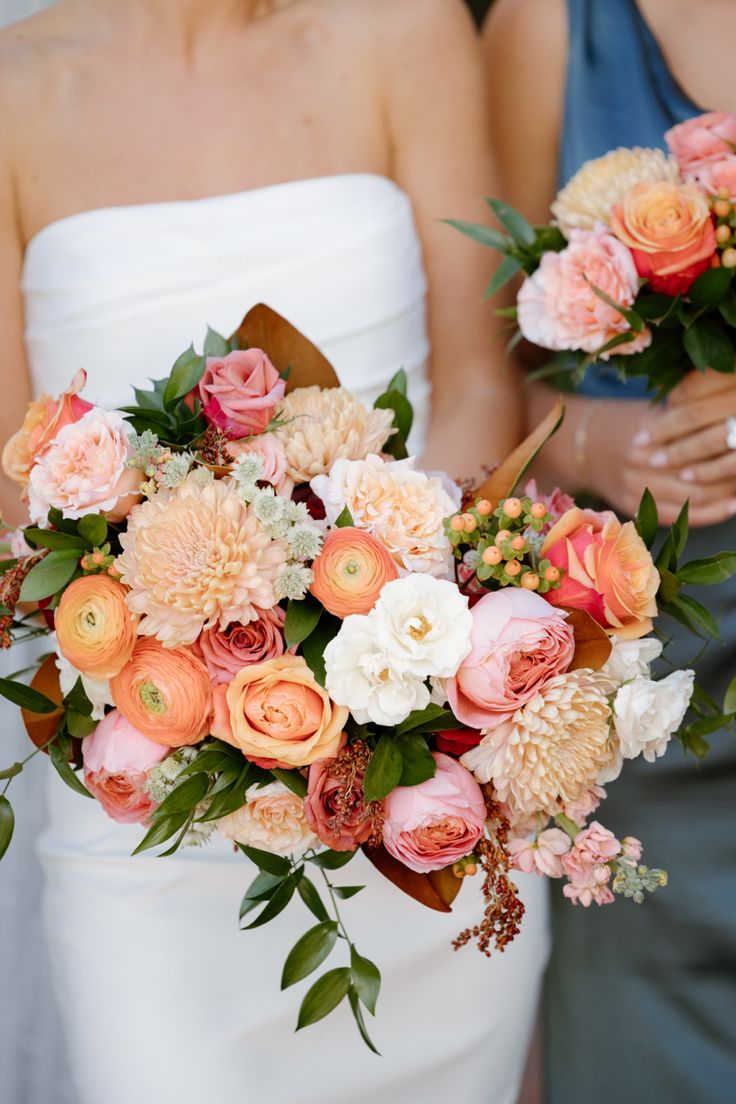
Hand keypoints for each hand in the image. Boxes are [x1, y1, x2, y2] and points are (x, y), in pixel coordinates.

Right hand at [628, 371, 735, 526]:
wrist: (585, 447)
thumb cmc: (631, 424)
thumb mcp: (656, 412)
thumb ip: (688, 420)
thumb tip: (732, 426)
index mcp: (649, 434)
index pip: (700, 444)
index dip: (729, 448)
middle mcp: (639, 463)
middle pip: (699, 474)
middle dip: (731, 474)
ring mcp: (634, 488)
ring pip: (692, 498)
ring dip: (725, 495)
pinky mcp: (633, 507)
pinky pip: (678, 517)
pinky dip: (708, 514)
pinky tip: (730, 506)